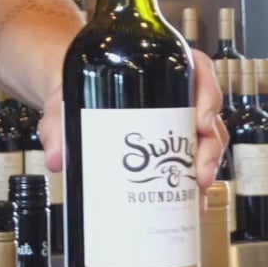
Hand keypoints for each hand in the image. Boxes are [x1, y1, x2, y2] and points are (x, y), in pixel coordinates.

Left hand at [39, 49, 227, 190]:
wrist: (67, 96)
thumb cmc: (73, 87)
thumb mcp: (64, 98)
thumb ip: (57, 124)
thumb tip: (57, 159)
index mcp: (159, 65)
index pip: (198, 69)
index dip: (209, 94)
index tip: (201, 120)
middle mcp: (176, 91)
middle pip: (208, 112)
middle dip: (210, 145)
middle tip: (199, 171)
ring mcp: (177, 117)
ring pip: (207, 138)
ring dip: (208, 165)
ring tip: (197, 189)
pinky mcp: (169, 143)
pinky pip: (192, 158)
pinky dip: (194, 180)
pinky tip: (192, 201)